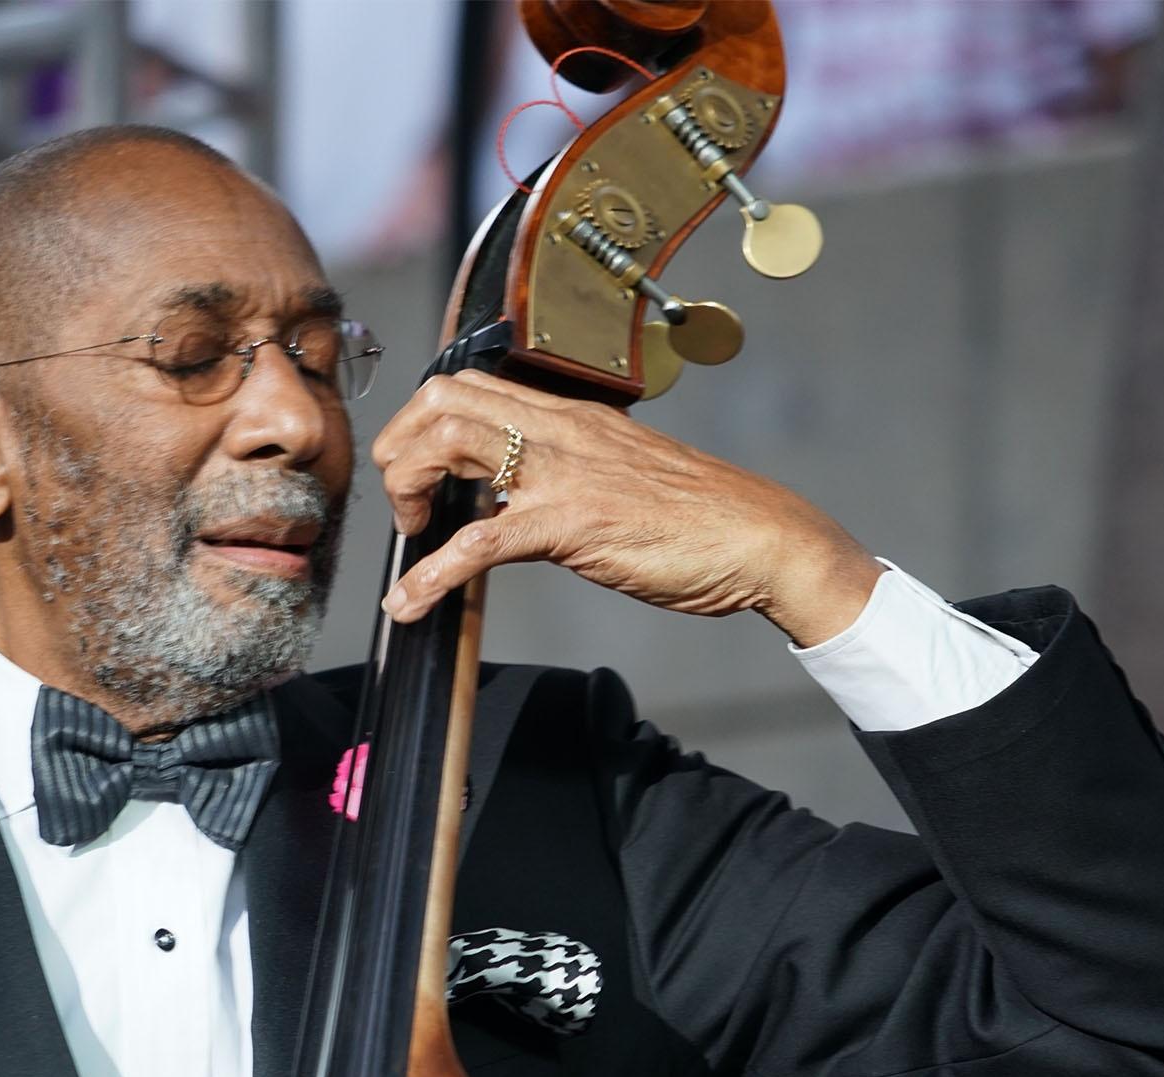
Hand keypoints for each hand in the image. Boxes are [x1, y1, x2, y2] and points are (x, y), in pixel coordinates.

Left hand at [370, 370, 883, 646]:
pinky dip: (429, 576)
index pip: (470, 384)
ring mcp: (562, 472)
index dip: (422, 420)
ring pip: (448, 445)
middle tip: (406, 499)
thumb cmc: (703, 515)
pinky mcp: (568, 523)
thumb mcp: (624, 472)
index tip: (417, 465)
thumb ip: (572, 470)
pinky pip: (478, 544)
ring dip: (407, 489)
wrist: (762, 536)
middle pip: (442, 399)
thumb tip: (526, 494)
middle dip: (401, 446)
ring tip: (410, 533)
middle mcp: (560, 429)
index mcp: (571, 414)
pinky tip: (409, 604)